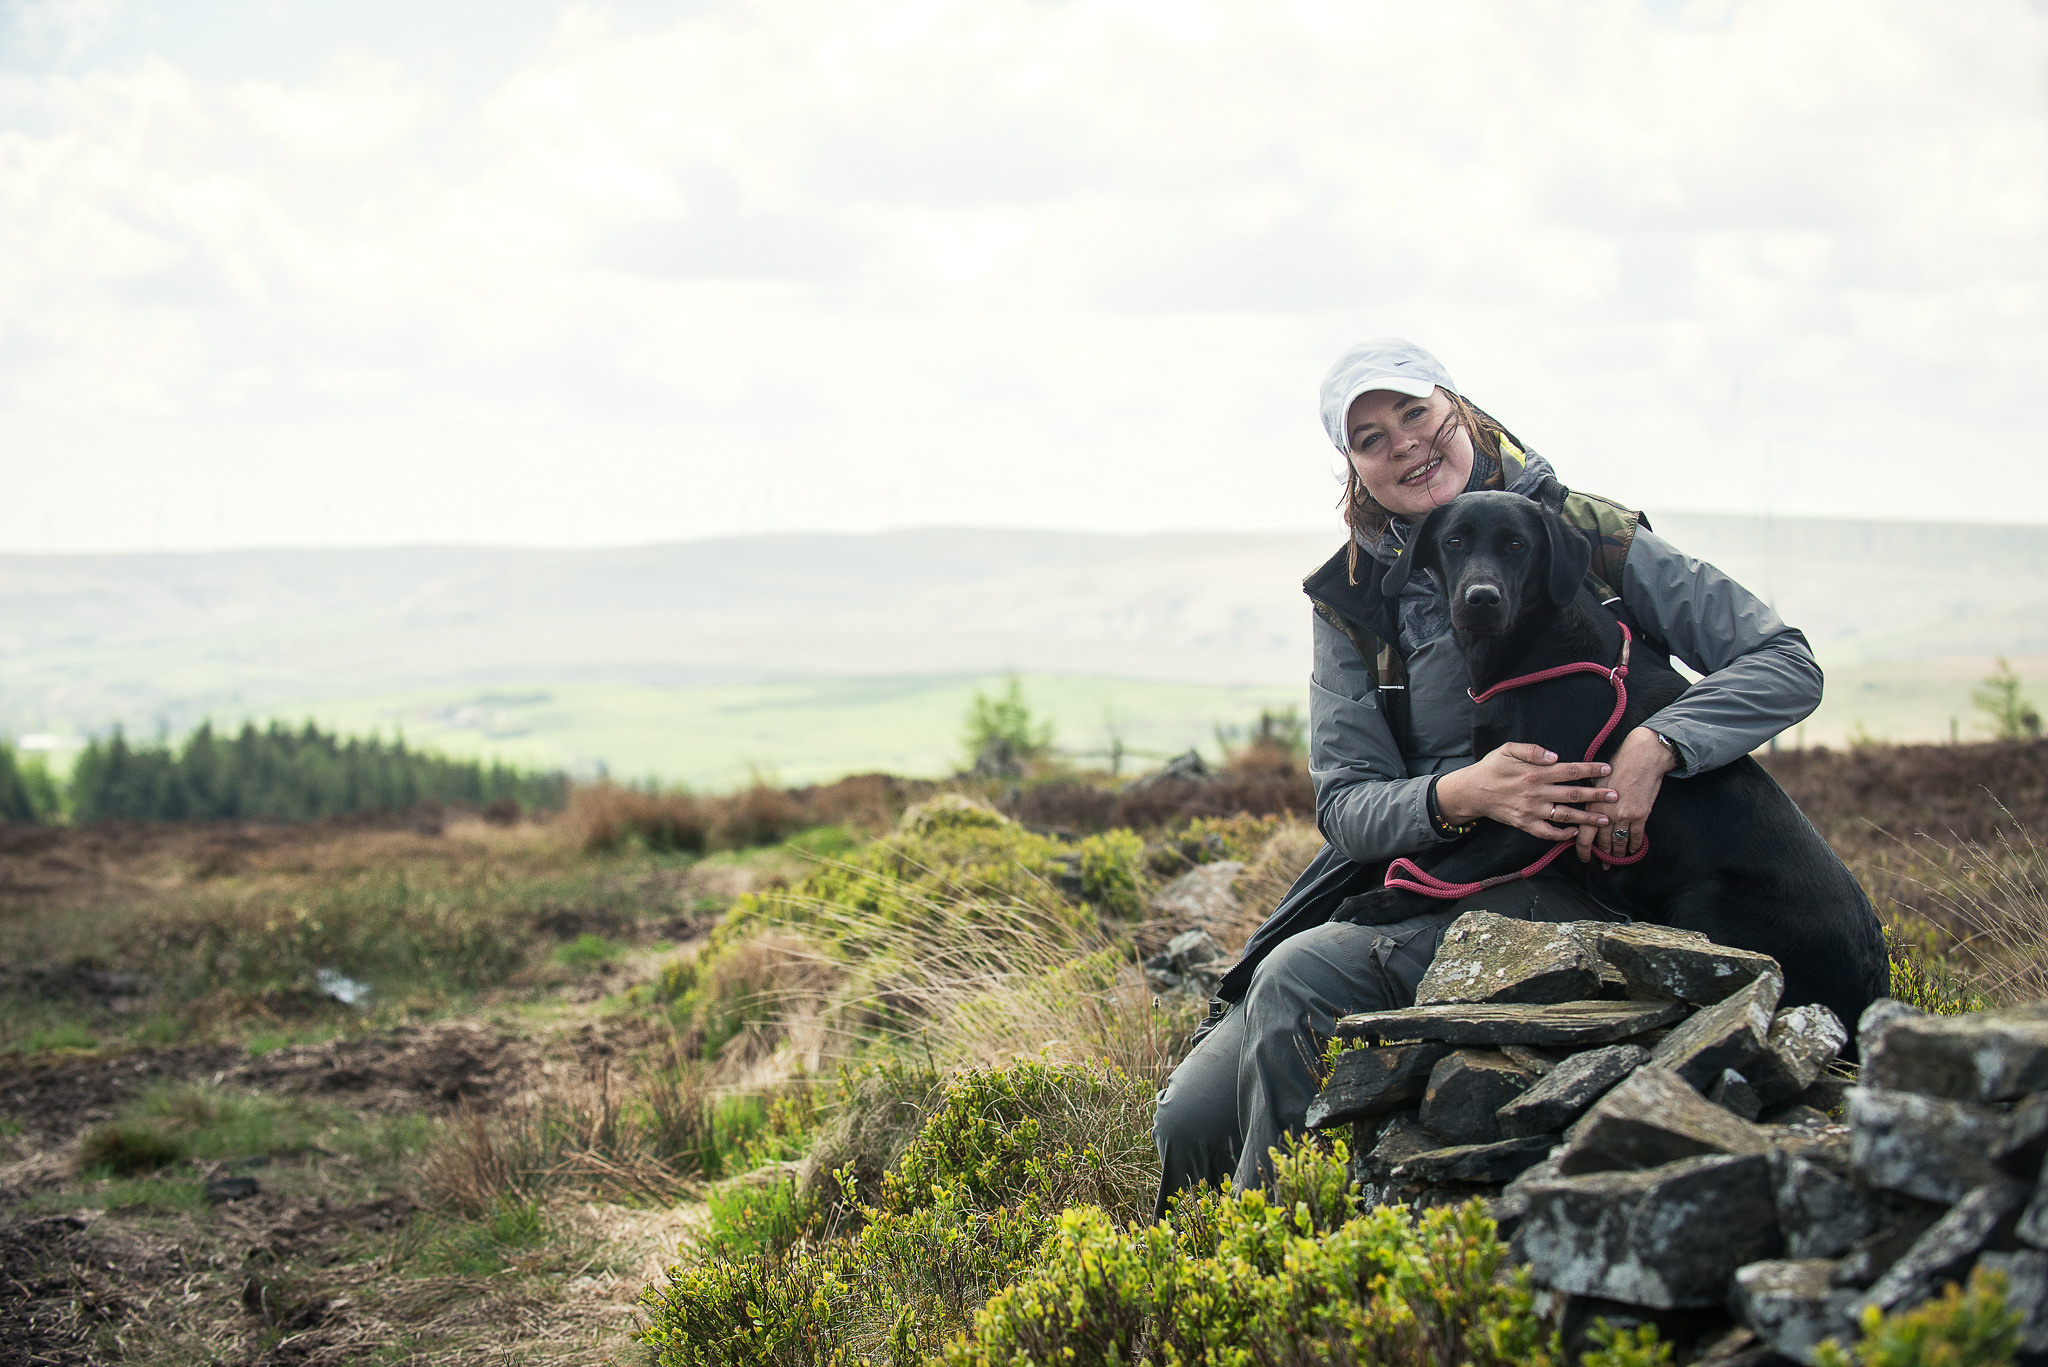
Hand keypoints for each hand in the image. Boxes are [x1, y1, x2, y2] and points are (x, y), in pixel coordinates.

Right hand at [1435, 743, 1616, 841]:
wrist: (1472, 791)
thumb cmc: (1492, 767)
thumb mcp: (1508, 749)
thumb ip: (1533, 750)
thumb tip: (1555, 756)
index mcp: (1535, 772)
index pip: (1570, 770)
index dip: (1591, 770)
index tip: (1608, 769)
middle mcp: (1536, 792)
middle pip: (1574, 794)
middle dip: (1597, 795)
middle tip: (1616, 796)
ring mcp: (1532, 811)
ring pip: (1566, 815)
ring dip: (1587, 818)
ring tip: (1605, 819)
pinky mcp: (1525, 824)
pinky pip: (1548, 832)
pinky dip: (1563, 834)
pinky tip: (1575, 832)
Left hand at [1576, 728, 1676, 862]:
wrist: (1642, 757)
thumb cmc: (1618, 765)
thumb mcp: (1597, 782)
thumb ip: (1591, 800)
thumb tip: (1586, 814)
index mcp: (1592, 805)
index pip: (1583, 836)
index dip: (1583, 851)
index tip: (1585, 859)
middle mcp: (1606, 813)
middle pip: (1602, 843)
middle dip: (1603, 856)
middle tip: (1604, 864)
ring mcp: (1624, 816)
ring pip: (1619, 843)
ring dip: (1618, 854)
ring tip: (1618, 860)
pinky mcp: (1640, 815)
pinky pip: (1636, 837)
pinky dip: (1635, 845)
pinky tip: (1633, 849)